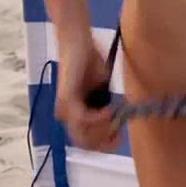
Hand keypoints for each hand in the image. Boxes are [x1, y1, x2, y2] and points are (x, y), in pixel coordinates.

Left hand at [57, 34, 120, 151]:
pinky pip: (83, 119)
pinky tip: (109, 110)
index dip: (105, 145)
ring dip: (103, 130)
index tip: (120, 138)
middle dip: (105, 141)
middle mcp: (66, 115)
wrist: (78, 41)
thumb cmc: (89, 61)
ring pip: (83, 136)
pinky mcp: (67, 99)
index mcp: (74, 114)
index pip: (87, 142)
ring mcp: (65, 108)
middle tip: (119, 132)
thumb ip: (107, 105)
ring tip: (114, 117)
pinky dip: (99, 118)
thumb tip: (120, 121)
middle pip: (85, 144)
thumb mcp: (102, 88)